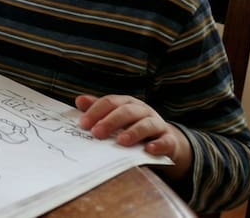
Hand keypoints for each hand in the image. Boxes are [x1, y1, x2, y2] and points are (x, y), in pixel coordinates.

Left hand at [75, 94, 192, 178]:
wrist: (165, 141)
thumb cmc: (133, 127)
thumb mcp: (116, 117)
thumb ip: (98, 109)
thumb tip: (79, 100)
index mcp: (127, 103)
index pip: (110, 102)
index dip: (96, 112)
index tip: (83, 124)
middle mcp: (142, 111)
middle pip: (127, 111)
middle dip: (111, 121)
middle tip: (97, 133)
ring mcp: (157, 124)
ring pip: (146, 124)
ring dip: (133, 132)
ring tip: (121, 141)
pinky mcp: (170, 140)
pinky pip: (165, 141)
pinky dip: (158, 145)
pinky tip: (148, 150)